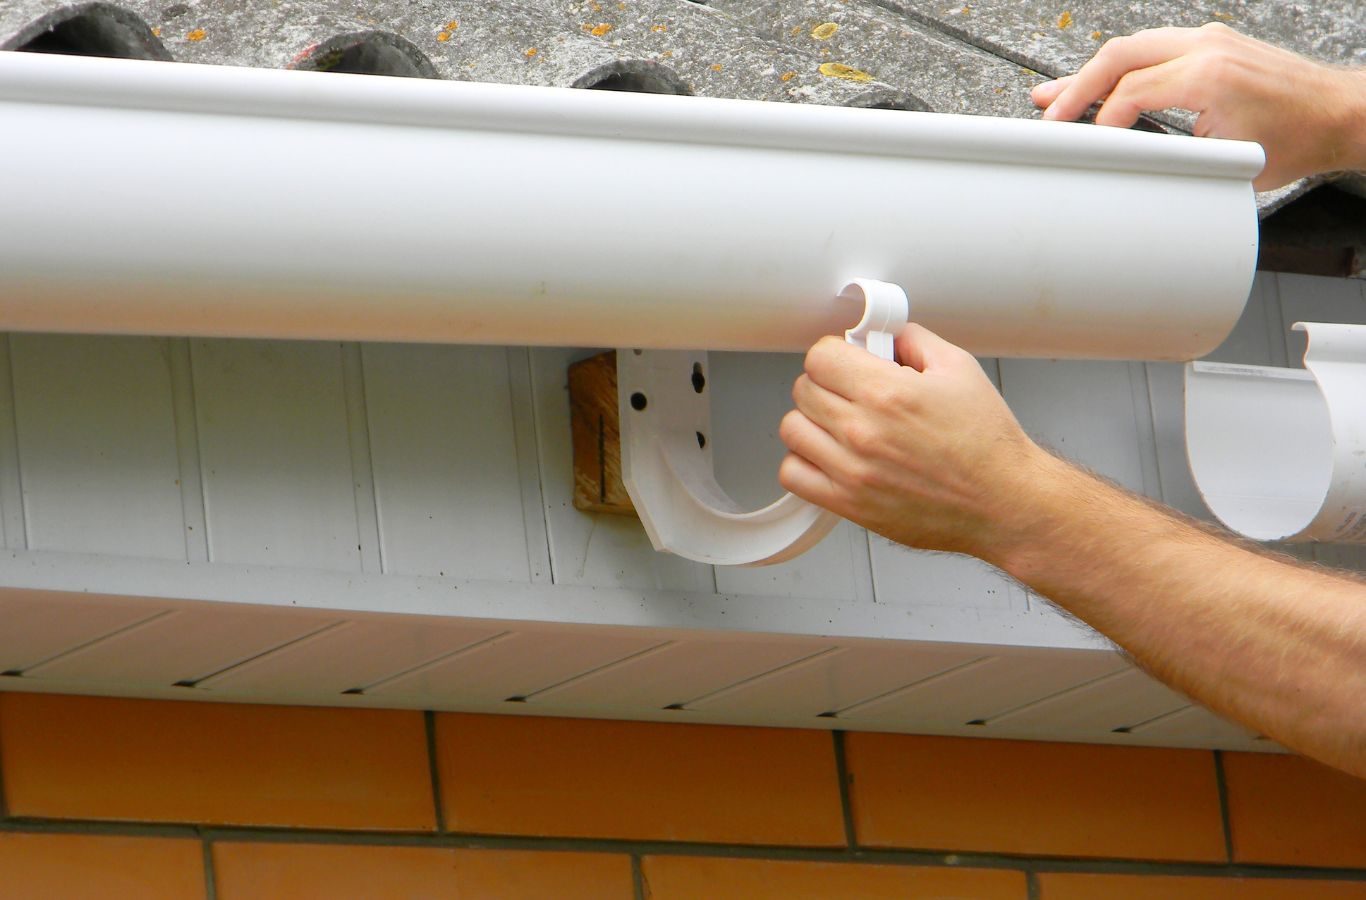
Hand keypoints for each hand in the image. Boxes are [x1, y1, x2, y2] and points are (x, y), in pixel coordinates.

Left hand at [778, 326, 1054, 562]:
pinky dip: (804, 463)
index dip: (834, 354)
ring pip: (793, 429)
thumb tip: (885, 335)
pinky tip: (829, 456)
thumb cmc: (987, 444)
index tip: (847, 362)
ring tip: (838, 423)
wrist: (1004, 502)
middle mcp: (863, 430)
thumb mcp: (959, 369)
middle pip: (803, 389)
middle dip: (826, 383)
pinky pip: (793, 474)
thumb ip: (914, 341)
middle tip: (849, 391)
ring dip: (811, 421)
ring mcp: (851, 470)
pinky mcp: (849, 503)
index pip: (820, 356)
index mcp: (887, 392)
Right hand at [1031, 23, 1365, 189]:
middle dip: (1076, 86)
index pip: (1130, 91)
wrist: (1338, 114)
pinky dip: (1120, 68)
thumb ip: (1172, 158)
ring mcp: (1209, 40)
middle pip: (1120, 55)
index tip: (1083, 146)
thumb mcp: (1227, 162)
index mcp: (1208, 74)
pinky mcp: (1211, 44)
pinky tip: (1097, 83)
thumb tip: (1126, 165)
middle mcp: (1206, 47)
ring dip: (1092, 73)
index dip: (1099, 122)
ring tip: (1053, 95)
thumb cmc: (1297, 139)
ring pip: (1132, 47)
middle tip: (1046, 112)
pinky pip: (1152, 49)